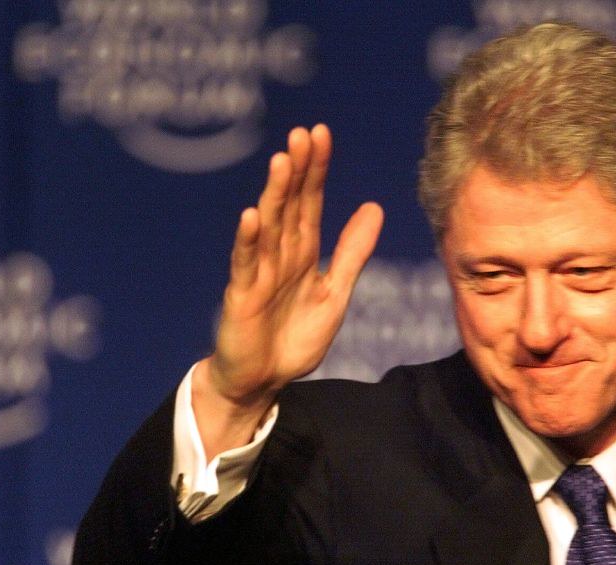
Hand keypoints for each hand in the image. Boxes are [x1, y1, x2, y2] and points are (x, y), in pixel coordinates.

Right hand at [193, 124, 383, 457]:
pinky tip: (251, 217)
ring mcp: (259, 274)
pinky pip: (246, 266)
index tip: (321, 135)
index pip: (310, 203)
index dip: (316, 170)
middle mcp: (280, 256)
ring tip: (282, 162)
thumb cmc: (295, 337)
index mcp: (303, 253)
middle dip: (297, 171)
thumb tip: (374, 207)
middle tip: (304, 134)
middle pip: (290, 206)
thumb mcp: (335, 293)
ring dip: (275, 195)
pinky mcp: (242, 297)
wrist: (264, 380)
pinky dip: (249, 242)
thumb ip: (352, 252)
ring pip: (269, 228)